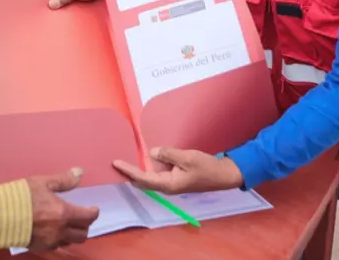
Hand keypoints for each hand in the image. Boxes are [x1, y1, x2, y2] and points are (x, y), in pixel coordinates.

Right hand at [26, 167, 99, 249]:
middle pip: (82, 234)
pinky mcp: (40, 247)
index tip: (94, 209)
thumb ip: (63, 180)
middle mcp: (61, 230)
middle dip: (85, 225)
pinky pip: (57, 246)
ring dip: (74, 234)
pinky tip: (55, 231)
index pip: (87, 217)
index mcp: (64, 213)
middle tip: (82, 217)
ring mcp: (51, 241)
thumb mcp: (43, 183)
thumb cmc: (22, 196)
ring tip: (70, 225)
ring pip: (71, 242)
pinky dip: (61, 239)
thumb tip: (80, 172)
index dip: (93, 213)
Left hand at [112, 147, 243, 194]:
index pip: (143, 178)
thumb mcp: (187, 158)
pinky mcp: (175, 179)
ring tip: (124, 161)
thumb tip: (151, 153)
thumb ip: (168, 154)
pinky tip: (144, 160)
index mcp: (168, 184)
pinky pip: (156, 174)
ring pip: (148, 178)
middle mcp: (166, 186)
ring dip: (137, 172)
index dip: (128, 171)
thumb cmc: (206, 167)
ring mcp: (170, 184)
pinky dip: (147, 168)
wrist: (223, 175)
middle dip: (129, 173)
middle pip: (142, 181)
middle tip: (115, 163)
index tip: (116, 163)